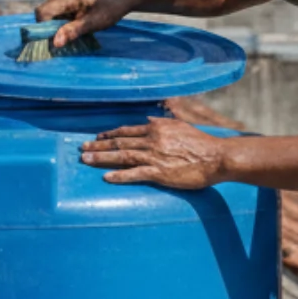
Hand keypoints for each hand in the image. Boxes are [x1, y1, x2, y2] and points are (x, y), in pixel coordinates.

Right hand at [35, 0, 139, 47]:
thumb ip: (73, 31)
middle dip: (51, 27)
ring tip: (75, 29)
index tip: (54, 41)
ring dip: (58, 24)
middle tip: (66, 38)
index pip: (42, 12)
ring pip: (50, 11)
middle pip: (44, 12)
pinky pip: (58, 9)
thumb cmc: (111, 9)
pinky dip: (62, 19)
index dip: (43, 28)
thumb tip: (55, 43)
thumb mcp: (94, 23)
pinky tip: (76, 23)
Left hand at [79, 117, 227, 189]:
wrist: (216, 157)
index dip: (110, 134)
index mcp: (156, 128)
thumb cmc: (201, 143)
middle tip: (82, 149)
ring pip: (122, 156)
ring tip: (86, 160)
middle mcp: (152, 140)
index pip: (127, 131)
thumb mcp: (180, 126)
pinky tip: (106, 178)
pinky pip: (135, 174)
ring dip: (102, 158)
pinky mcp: (159, 173)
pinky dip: (119, 176)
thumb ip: (162, 123)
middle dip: (99, 146)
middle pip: (119, 143)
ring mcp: (154, 156)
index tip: (98, 137)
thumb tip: (147, 121)